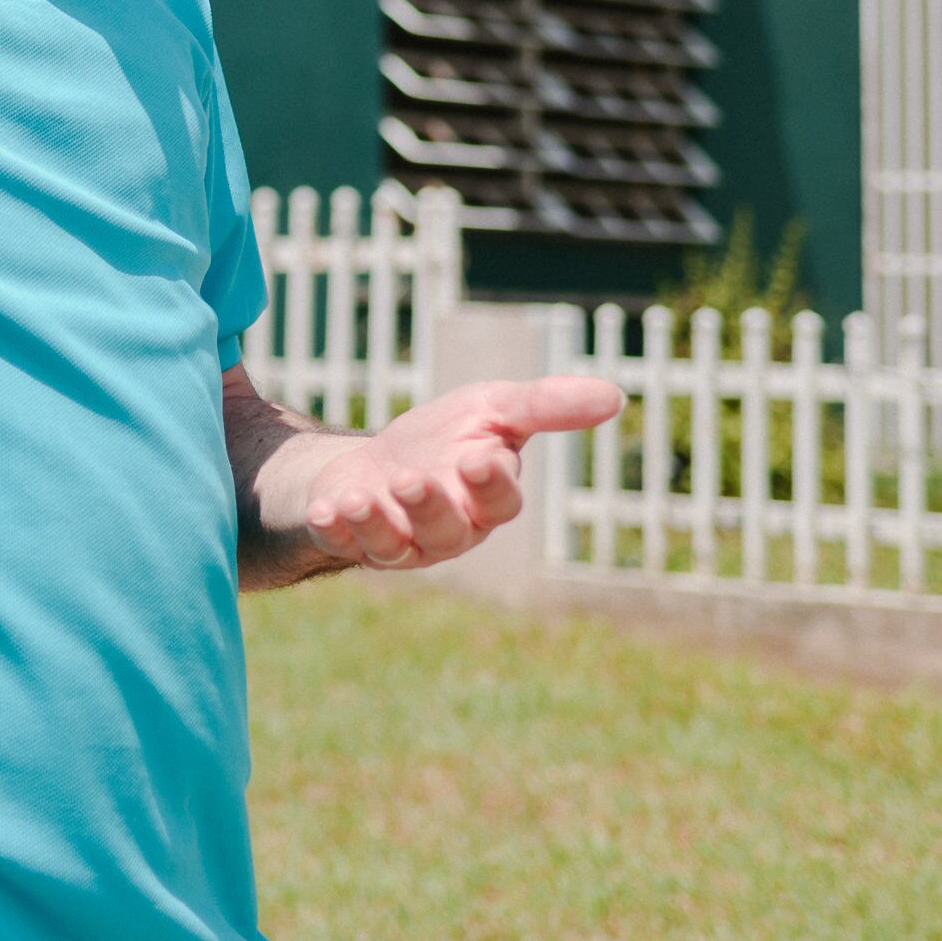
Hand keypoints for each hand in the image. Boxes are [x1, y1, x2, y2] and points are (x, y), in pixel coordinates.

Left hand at [275, 376, 621, 571]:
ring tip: (357, 497)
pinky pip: (345, 543)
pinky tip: (325, 508)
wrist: (379, 461)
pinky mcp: (355, 540)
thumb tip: (615, 396)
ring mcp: (401, 540)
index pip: (500, 501)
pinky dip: (335, 527)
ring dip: (376, 521)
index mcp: (487, 499)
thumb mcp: (494, 408)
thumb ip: (548, 406)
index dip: (491, 484)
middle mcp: (449, 529)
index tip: (479, 456)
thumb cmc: (447, 438)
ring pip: (395, 544)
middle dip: (428, 506)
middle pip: (447, 530)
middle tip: (409, 479)